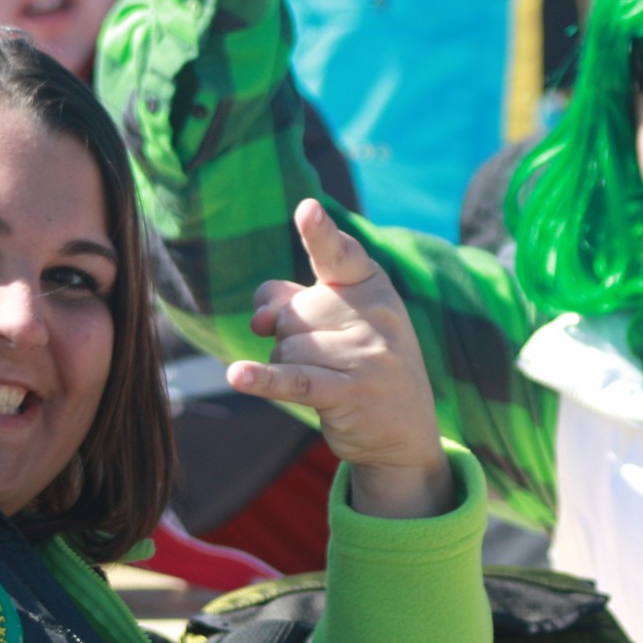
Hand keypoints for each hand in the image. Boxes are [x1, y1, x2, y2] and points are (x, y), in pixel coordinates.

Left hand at [232, 199, 453, 518]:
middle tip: (327, 356)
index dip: (320, 234)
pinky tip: (238, 376)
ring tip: (326, 379)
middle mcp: (375, 317)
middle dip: (290, 336)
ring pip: (285, 348)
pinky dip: (262, 379)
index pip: (339, 256)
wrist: (404, 432)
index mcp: (373, 287)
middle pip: (292, 311)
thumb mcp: (342, 320)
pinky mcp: (348, 394)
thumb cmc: (364, 363)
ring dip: (288, 366)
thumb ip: (293, 300)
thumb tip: (258, 317)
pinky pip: (293, 380)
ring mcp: (365, 355)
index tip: (306, 209)